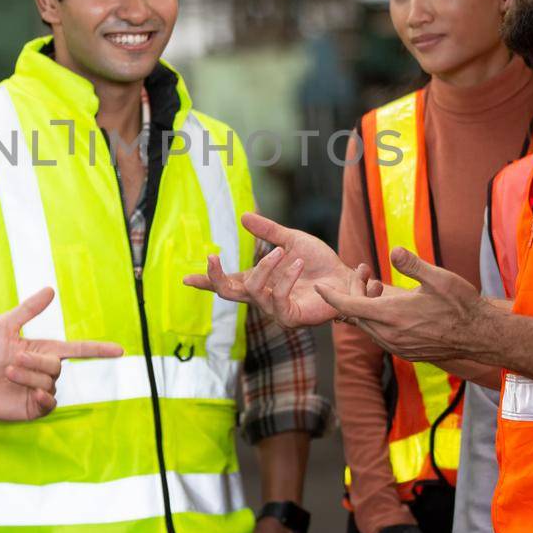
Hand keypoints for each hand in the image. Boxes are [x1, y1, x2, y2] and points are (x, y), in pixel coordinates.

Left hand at [0, 288, 123, 420]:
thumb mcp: (4, 325)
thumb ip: (28, 309)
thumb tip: (50, 290)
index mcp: (46, 350)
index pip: (79, 349)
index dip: (99, 349)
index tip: (119, 350)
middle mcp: (47, 370)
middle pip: (57, 365)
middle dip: (35, 361)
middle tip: (11, 360)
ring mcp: (42, 389)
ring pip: (49, 382)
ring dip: (27, 376)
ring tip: (8, 373)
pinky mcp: (35, 407)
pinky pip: (50, 403)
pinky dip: (43, 397)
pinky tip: (31, 394)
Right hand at [183, 212, 353, 327]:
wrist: (347, 279)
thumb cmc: (321, 263)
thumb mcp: (291, 240)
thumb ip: (268, 231)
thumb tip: (243, 216)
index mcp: (259, 280)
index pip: (226, 282)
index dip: (206, 281)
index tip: (185, 279)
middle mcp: (263, 297)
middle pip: (227, 292)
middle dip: (215, 276)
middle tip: (212, 256)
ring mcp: (274, 309)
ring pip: (253, 290)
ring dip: (266, 268)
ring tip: (283, 253)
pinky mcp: (290, 317)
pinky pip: (277, 298)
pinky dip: (285, 278)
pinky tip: (298, 263)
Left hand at [315, 247, 493, 363]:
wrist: (480, 336)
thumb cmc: (461, 305)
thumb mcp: (438, 278)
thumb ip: (412, 264)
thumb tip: (393, 250)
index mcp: (392, 315)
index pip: (349, 307)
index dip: (331, 296)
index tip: (318, 286)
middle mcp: (389, 335)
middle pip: (356, 316)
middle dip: (353, 295)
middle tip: (364, 274)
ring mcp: (397, 347)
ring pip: (367, 327)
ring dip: (364, 309)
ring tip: (375, 288)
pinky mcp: (405, 353)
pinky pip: (380, 336)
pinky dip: (375, 321)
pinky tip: (387, 308)